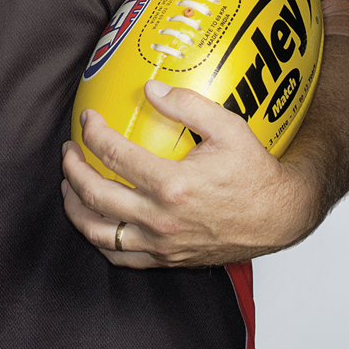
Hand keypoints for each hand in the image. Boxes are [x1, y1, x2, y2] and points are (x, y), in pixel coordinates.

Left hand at [60, 80, 319, 267]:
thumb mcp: (229, 127)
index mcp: (173, 185)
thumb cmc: (254, 171)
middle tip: (69, 150)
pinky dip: (100, 239)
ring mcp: (162, 245)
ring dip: (76, 207)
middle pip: (96, 196)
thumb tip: (150, 89)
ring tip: (69, 184)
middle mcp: (161, 220)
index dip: (93, 133)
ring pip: (100, 233)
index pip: (115, 156)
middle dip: (73, 170)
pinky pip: (121, 257)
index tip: (88, 117)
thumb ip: (188, 104)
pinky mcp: (167, 260)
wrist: (279, 217)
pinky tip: (95, 219)